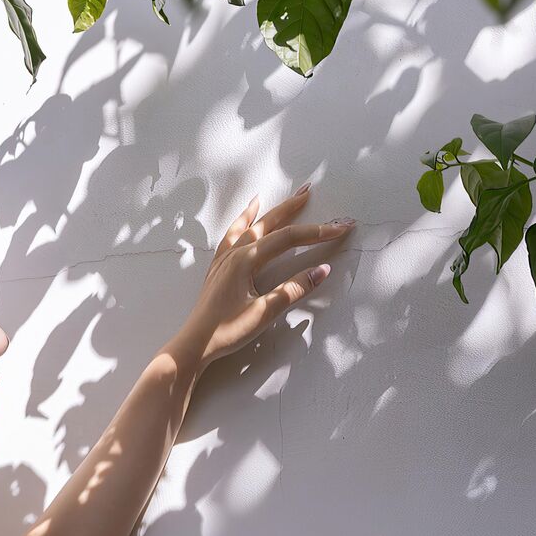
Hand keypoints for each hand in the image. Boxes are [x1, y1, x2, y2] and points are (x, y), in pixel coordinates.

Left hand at [177, 182, 354, 372]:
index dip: (316, 232)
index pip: (288, 239)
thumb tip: (322, 271)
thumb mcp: (265, 313)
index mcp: (246, 260)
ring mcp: (224, 259)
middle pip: (268, 224)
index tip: (340, 228)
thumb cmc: (227, 331)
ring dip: (266, 212)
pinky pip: (231, 236)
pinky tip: (245, 216)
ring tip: (276, 198)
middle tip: (309, 191)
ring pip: (248, 226)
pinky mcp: (218, 269)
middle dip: (291, 208)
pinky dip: (242, 222)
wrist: (194, 344)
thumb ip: (294, 290)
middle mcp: (234, 253)